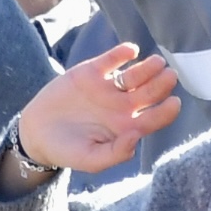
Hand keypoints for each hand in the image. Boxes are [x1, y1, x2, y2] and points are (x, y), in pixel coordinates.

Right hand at [13, 44, 183, 177]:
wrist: (36, 133)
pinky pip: (111, 60)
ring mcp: (108, 87)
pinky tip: (130, 51)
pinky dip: (122, 53)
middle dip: (162, 84)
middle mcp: (123, 106)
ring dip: (148, 67)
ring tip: (157, 62)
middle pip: (150, 92)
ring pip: (135, 75)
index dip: (167, 111)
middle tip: (170, 76)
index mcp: (127, 127)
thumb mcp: (90, 160)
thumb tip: (136, 137)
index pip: (155, 118)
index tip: (174, 103)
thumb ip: (115, 153)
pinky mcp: (91, 72)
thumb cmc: (67, 150)